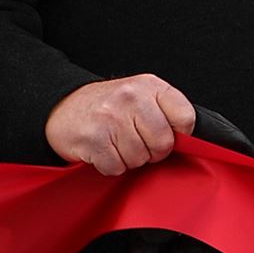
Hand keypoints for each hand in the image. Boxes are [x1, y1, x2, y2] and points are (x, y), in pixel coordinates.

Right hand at [47, 74, 199, 174]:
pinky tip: (103, 150)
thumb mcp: (141, 96)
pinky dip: (111, 165)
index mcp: (150, 85)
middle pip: (163, 143)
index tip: (166, 134)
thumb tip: (191, 139)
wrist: (61, 107)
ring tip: (116, 143)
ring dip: (129, 158)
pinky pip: (117, 167)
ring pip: (139, 158)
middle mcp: (131, 97)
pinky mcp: (93, 139)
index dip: (179, 134)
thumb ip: (166, 112)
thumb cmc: (108, 106)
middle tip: (136, 141)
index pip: (185, 117)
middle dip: (152, 151)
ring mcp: (110, 117)